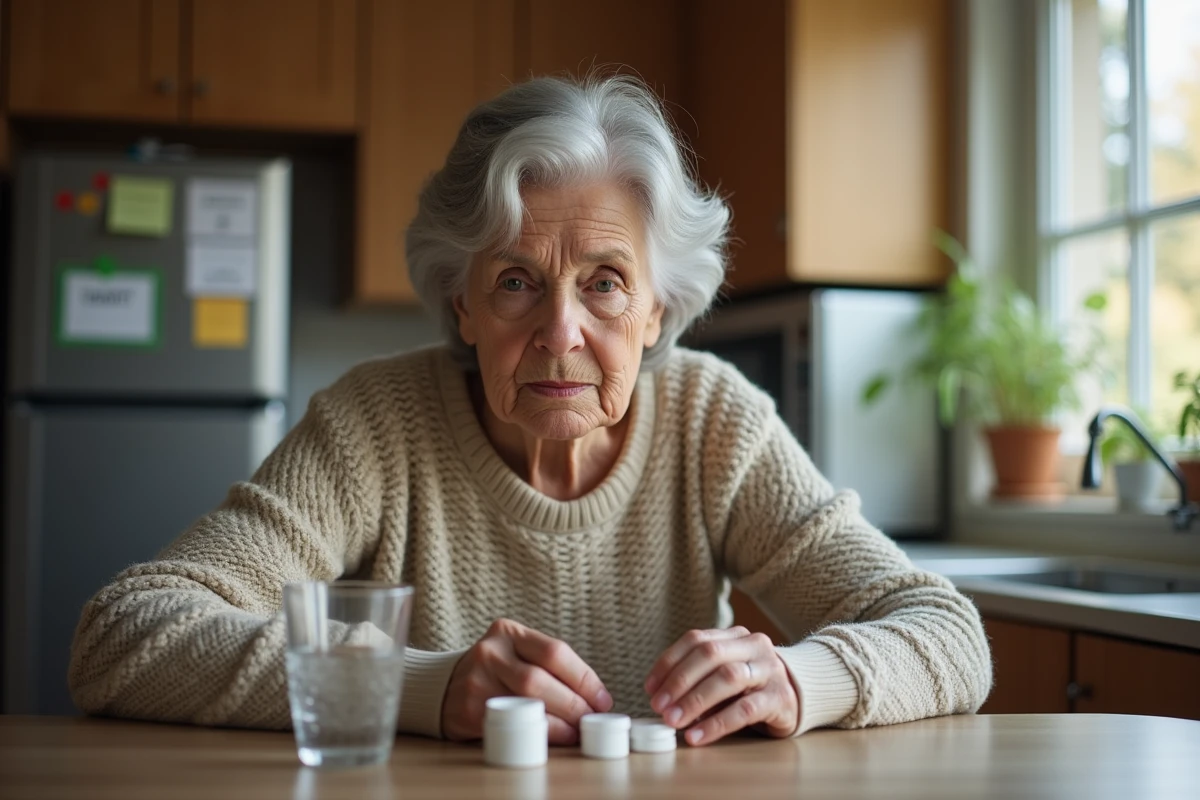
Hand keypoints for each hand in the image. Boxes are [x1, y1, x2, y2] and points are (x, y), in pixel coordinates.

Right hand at [442, 618, 612, 744]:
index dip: (584, 678)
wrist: (443, 687)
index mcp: (507, 632)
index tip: (602, 699)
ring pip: (527, 702)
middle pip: (541, 678)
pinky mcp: (470, 709)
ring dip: (560, 721)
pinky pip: (512, 723)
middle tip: (592, 719)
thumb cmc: (494, 671)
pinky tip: (554, 738)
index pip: (554, 651)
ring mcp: (477, 680)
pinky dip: (539, 733)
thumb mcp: (515, 653)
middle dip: (574, 703)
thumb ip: (548, 665)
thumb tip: (595, 697)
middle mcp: (490, 652)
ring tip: (577, 730)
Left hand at [644, 627, 798, 746]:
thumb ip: (698, 677)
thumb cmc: (751, 686)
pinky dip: (717, 723)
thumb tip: (660, 697)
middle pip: (710, 655)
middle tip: (658, 706)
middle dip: (679, 681)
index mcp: (735, 635)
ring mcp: (770, 670)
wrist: (799, 696)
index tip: (649, 688)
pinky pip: (745, 710)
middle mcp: (754, 646)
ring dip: (695, 700)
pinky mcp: (780, 698)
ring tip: (674, 721)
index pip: (695, 639)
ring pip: (727, 678)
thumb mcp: (725, 673)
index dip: (668, 662)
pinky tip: (698, 736)